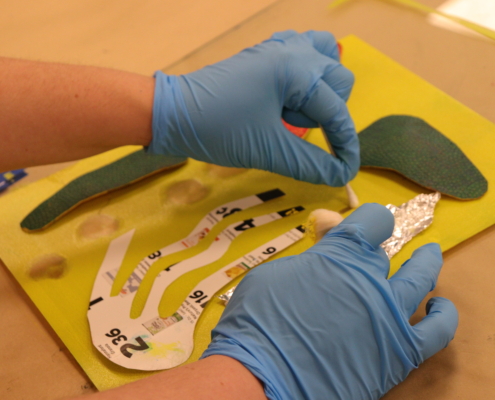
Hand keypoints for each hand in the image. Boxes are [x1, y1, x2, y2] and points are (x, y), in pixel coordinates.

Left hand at [148, 30, 358, 185]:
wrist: (175, 113)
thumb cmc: (219, 128)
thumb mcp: (268, 150)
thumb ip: (310, 164)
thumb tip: (341, 175)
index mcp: (296, 69)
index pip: (336, 110)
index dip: (345, 144)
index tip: (345, 170)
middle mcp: (293, 50)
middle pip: (339, 80)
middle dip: (329, 112)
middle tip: (297, 131)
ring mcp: (278, 47)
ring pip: (324, 62)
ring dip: (321, 92)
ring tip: (292, 113)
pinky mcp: (266, 55)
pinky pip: (302, 55)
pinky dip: (305, 79)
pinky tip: (287, 98)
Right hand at [201, 203, 457, 398]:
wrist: (264, 378)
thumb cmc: (259, 321)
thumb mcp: (274, 274)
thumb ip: (308, 260)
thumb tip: (326, 252)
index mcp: (341, 255)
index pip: (371, 220)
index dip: (368, 218)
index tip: (365, 224)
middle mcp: (371, 278)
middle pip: (386, 251)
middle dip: (378, 245)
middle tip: (374, 248)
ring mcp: (390, 315)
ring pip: (420, 278)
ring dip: (425, 264)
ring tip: (428, 257)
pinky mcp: (400, 352)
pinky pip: (436, 330)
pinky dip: (442, 315)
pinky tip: (437, 307)